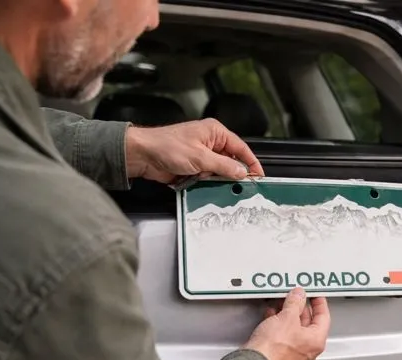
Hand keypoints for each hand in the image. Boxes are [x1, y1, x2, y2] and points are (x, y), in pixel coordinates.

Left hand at [124, 118, 263, 183]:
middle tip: (238, 185)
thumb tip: (242, 171)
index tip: (259, 175)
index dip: (251, 162)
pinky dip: (207, 182)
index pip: (240, 147)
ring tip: (211, 182)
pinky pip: (208, 177)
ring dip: (216, 179)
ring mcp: (201, 155)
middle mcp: (210, 142)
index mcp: (214, 132)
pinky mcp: (194, 166)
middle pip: (231, 161)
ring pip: (219, 171)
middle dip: (232, 173)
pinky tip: (202, 184)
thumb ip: (224, 166)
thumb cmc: (166, 146)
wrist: (142, 155)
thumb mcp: (200, 157)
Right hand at [243, 288, 330, 359]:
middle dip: (299, 308)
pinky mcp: (278, 358)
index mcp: (316, 342)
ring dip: (287, 316)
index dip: (319, 303)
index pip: (324, 317)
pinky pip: (282, 338)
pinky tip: (271, 317)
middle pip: (308, 324)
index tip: (315, 294)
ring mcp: (293, 356)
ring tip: (280, 304)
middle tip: (295, 297)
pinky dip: (278, 326)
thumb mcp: (287, 316)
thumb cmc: (273, 349)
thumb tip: (299, 296)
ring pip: (293, 331)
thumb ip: (295, 302)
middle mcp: (308, 352)